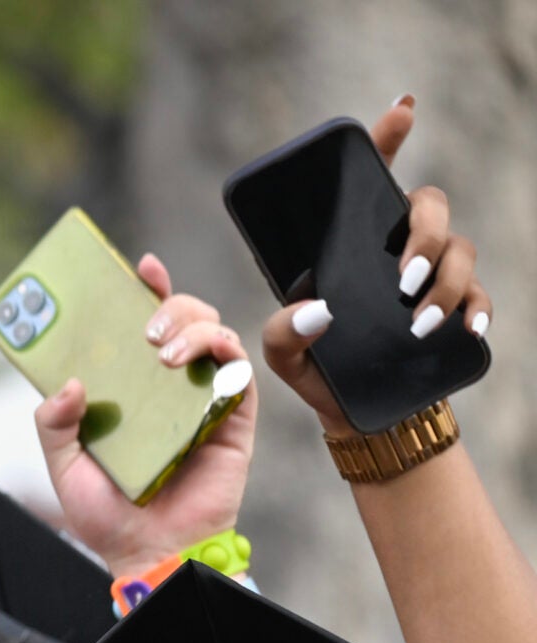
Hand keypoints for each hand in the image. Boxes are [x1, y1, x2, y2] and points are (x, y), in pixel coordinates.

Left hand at [39, 254, 255, 574]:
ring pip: (215, 334)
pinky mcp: (234, 418)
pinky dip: (224, 352)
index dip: (144, 290)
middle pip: (184, 319)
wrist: (148, 553)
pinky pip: (240, 370)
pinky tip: (200, 359)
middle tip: (146, 327)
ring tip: (163, 351)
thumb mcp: (65, 467)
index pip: (141, 327)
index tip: (139, 266)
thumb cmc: (108, 515)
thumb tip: (68, 383)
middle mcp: (169, 387)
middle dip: (171, 305)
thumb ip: (53, 425)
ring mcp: (204, 398)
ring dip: (194, 326)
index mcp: (131, 389)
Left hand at [263, 98, 490, 439]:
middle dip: (423, 234)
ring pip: (460, 249)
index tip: (401, 109)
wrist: (356, 412)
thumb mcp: (282, 354)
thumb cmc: (316, 369)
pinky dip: (476, 309)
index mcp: (351, 244)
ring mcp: (430, 276)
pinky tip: (466, 328)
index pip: (372, 181)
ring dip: (444, 282)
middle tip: (402, 278)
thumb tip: (317, 311)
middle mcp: (395, 248)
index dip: (387, 139)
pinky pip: (479, 295)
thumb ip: (282, 333)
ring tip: (418, 323)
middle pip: (428, 206)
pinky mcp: (455, 309)